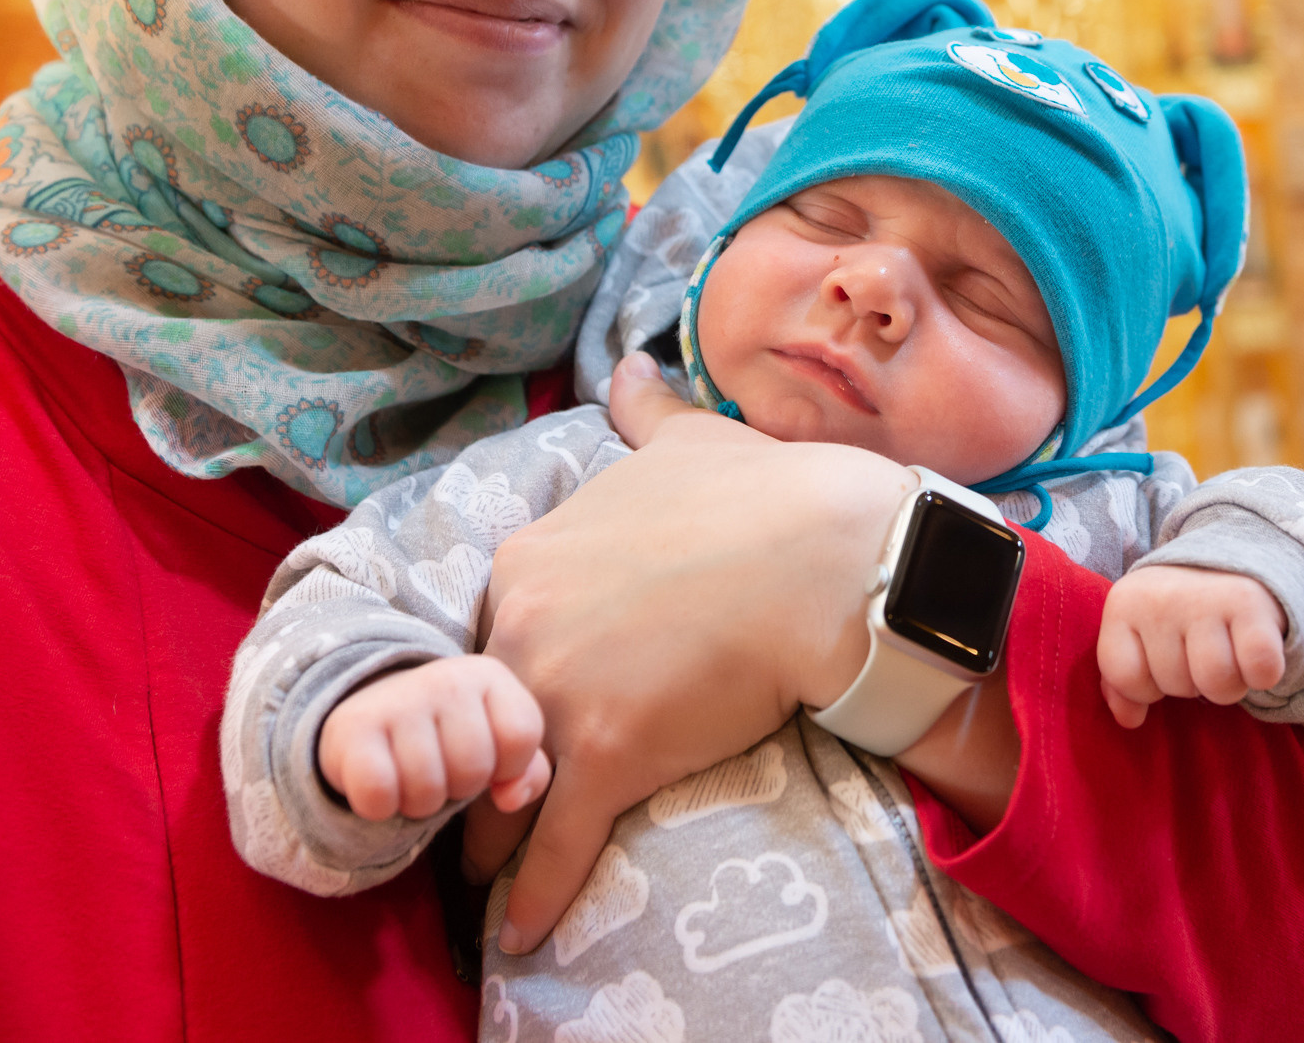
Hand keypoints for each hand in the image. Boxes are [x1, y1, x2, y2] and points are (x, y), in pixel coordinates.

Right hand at [316, 654, 551, 821]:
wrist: (372, 706)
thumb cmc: (449, 735)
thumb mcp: (498, 743)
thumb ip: (527, 772)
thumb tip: (510, 798)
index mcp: (490, 676)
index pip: (521, 734)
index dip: (507, 766)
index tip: (486, 758)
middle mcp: (446, 678)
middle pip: (474, 770)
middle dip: (459, 788)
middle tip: (441, 769)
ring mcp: (398, 699)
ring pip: (427, 791)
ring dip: (418, 802)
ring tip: (410, 775)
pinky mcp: (353, 727)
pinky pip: (378, 795)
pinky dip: (379, 806)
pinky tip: (380, 783)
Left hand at [474, 354, 912, 953]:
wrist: (825, 557)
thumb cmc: (763, 495)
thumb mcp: (687, 441)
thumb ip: (643, 413)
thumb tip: (630, 368)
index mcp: (531, 559)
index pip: (488, 639)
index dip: (500, 681)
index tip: (510, 710)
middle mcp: (523, 628)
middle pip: (477, 721)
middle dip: (478, 763)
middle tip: (488, 798)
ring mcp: (559, 698)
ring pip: (497, 792)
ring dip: (487, 838)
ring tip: (485, 877)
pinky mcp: (607, 759)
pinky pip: (550, 846)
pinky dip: (531, 899)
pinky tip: (518, 936)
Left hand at [1096, 564, 1287, 729]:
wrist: (1230, 562)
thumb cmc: (1178, 614)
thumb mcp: (1140, 636)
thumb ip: (1123, 679)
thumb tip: (1129, 720)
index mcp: (1125, 604)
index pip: (1126, 679)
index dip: (1146, 687)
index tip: (1160, 662)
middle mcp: (1162, 597)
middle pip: (1175, 685)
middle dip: (1191, 681)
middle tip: (1201, 649)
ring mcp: (1206, 598)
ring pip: (1217, 684)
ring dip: (1228, 683)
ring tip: (1227, 653)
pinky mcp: (1251, 604)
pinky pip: (1260, 670)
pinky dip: (1263, 673)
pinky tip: (1254, 651)